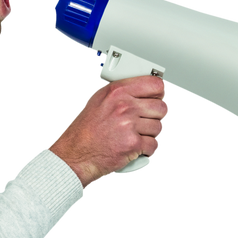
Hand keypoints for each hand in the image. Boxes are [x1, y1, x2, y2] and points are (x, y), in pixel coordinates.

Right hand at [48, 75, 169, 187]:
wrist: (77, 154)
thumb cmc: (86, 130)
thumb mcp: (100, 100)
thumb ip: (122, 93)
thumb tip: (145, 91)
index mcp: (116, 91)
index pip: (154, 84)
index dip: (160, 91)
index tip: (160, 96)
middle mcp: (123, 106)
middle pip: (160, 107)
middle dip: (155, 115)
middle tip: (145, 120)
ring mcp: (129, 125)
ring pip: (158, 127)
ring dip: (150, 133)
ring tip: (134, 134)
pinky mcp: (133, 144)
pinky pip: (153, 144)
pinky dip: (146, 148)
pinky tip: (135, 146)